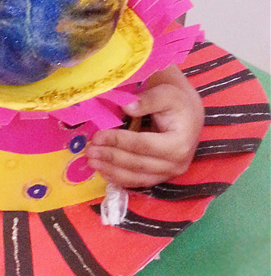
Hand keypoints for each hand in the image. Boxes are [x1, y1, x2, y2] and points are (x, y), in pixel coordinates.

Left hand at [86, 67, 203, 187]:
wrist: (187, 115)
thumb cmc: (176, 102)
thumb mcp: (165, 94)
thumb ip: (147, 100)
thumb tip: (127, 107)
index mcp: (179, 144)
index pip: (143, 145)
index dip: (118, 141)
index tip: (97, 136)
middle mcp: (176, 164)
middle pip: (137, 164)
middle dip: (110, 157)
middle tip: (89, 150)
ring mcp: (168, 174)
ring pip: (135, 177)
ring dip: (111, 170)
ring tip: (90, 161)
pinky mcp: (159, 177)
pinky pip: (136, 181)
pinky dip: (117, 177)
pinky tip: (102, 170)